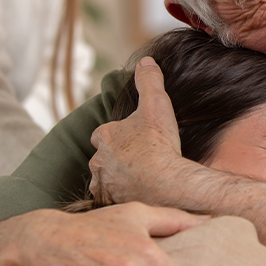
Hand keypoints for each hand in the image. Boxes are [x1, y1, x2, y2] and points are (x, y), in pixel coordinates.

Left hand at [90, 57, 185, 205]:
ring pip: (106, 178)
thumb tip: (146, 61)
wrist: (167, 184)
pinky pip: (111, 199)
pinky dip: (121, 196)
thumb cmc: (160, 144)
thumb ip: (149, 81)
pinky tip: (138, 194)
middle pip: (104, 157)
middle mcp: (98, 161)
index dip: (120, 135)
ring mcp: (103, 184)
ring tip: (140, 179)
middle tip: (140, 159)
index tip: (136, 139)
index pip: (105, 133)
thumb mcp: (157, 104)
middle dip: (117, 158)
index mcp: (105, 136)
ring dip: (118, 178)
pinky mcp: (109, 204)